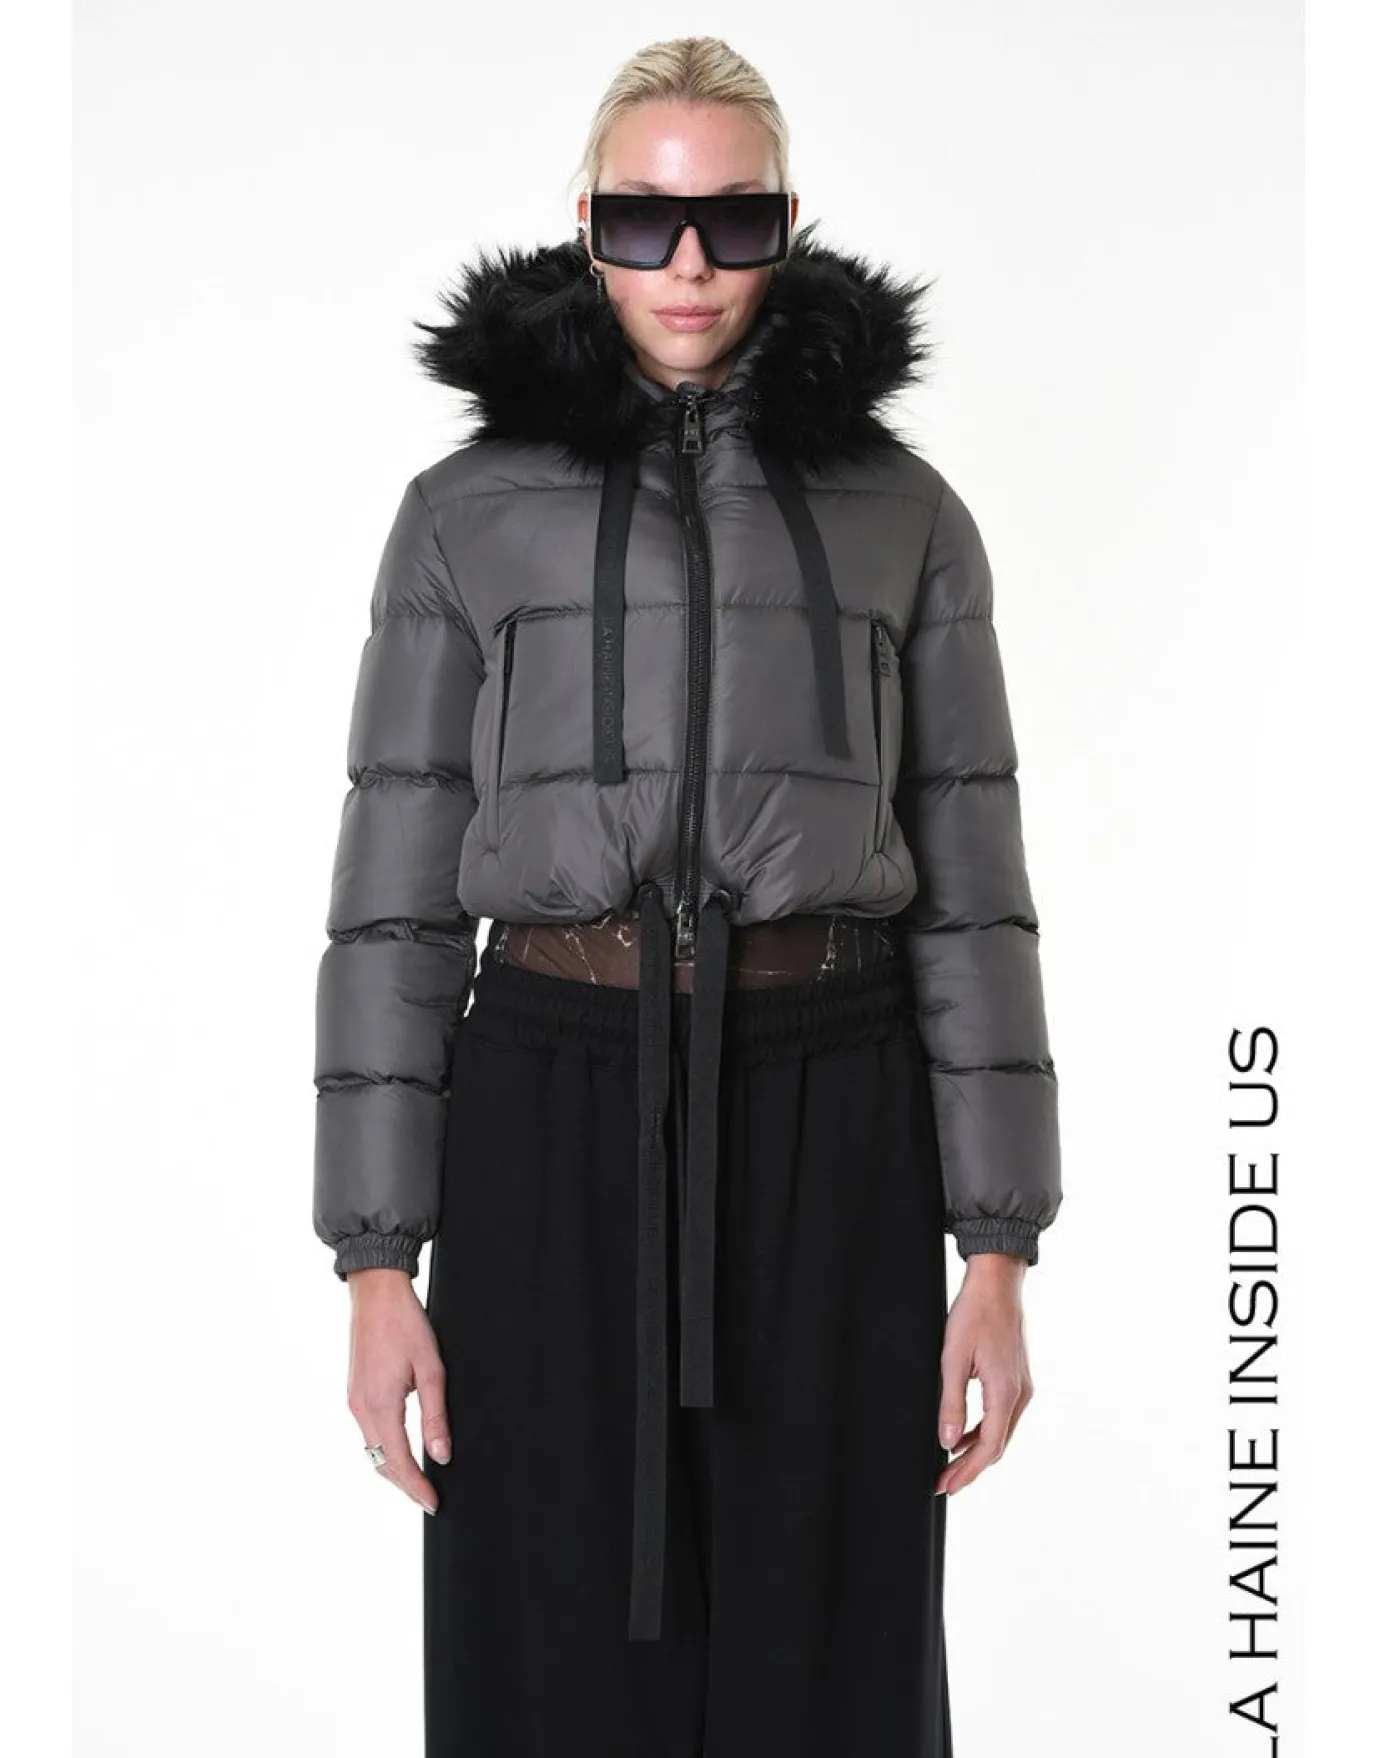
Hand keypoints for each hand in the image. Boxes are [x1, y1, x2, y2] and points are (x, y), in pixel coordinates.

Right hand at [345, 1268, 450, 1513]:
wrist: (376, 1292)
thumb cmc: (406, 1324)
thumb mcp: (431, 1369)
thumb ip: (435, 1416)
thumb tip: (441, 1456)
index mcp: (379, 1405)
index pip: (398, 1461)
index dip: (416, 1487)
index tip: (434, 1504)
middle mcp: (361, 1408)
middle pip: (381, 1462)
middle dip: (405, 1485)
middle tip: (429, 1499)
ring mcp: (354, 1400)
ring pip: (373, 1449)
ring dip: (394, 1468)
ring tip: (419, 1481)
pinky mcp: (355, 1392)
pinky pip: (368, 1433)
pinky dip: (385, 1449)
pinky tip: (401, 1450)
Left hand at [936, 1253, 1033, 1495]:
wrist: (998, 1283)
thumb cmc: (974, 1314)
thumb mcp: (953, 1359)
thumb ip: (951, 1403)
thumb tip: (948, 1443)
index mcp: (1006, 1393)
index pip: (989, 1448)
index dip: (967, 1471)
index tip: (945, 1486)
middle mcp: (1020, 1395)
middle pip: (997, 1445)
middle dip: (970, 1468)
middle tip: (943, 1483)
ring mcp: (1022, 1386)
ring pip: (1001, 1432)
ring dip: (977, 1450)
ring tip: (949, 1464)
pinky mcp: (1018, 1378)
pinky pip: (1003, 1415)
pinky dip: (984, 1430)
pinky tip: (964, 1434)